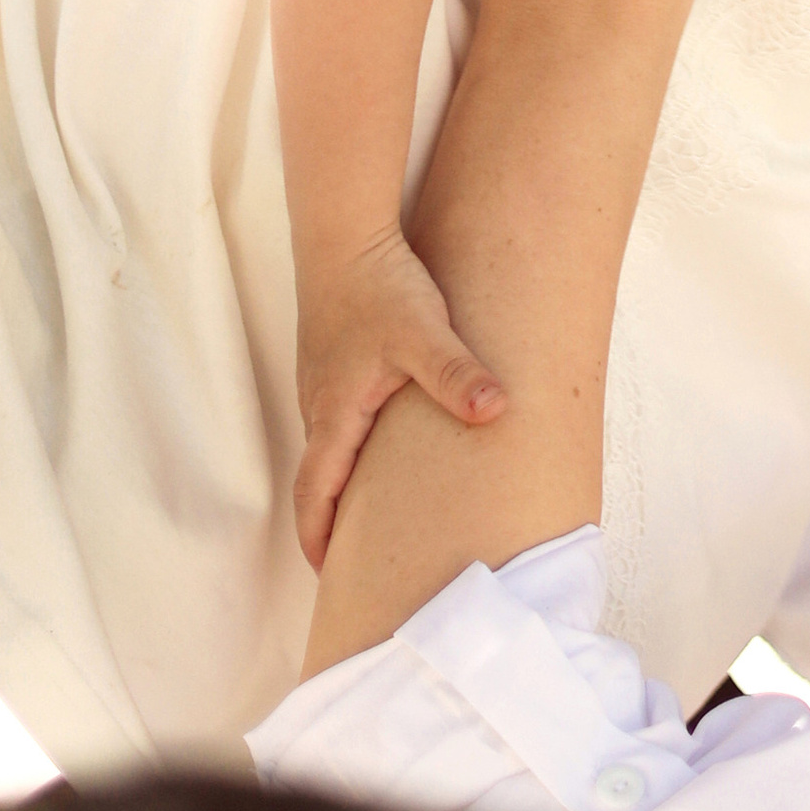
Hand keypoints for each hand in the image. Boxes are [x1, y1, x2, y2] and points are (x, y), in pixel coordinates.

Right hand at [293, 223, 505, 571]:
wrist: (345, 233)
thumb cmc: (379, 286)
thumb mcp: (425, 332)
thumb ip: (457, 373)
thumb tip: (495, 411)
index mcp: (334, 415)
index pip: (315, 496)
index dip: (320, 540)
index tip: (332, 577)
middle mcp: (320, 407)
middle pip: (318, 482)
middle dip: (332, 525)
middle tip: (356, 564)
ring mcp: (324, 384)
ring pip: (332, 450)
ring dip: (343, 487)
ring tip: (375, 519)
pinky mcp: (336, 363)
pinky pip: (341, 421)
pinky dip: (353, 451)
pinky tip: (385, 448)